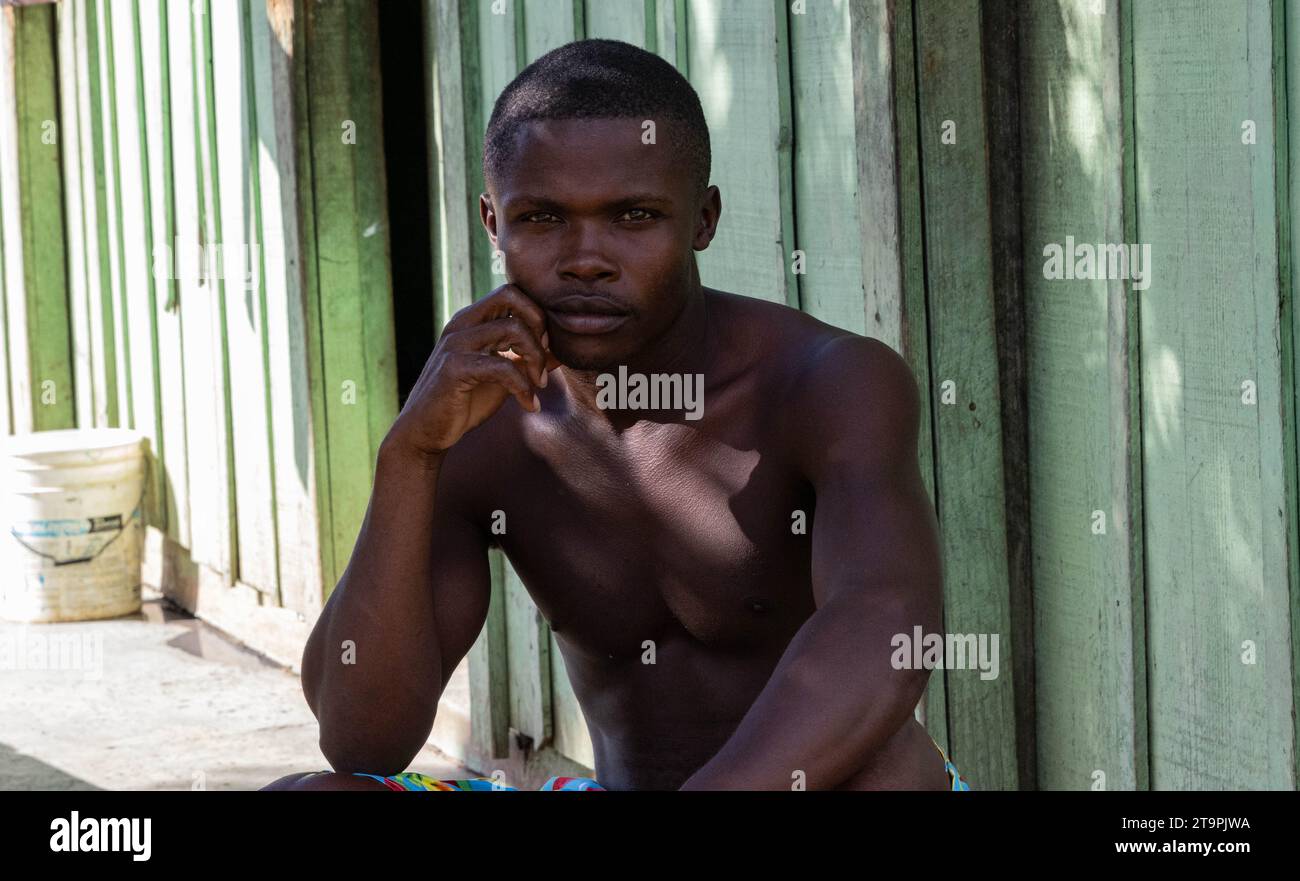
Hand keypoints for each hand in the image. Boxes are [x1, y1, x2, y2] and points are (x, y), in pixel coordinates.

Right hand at [386, 284, 559, 458]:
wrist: (427, 432)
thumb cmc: (465, 401)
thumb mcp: (503, 377)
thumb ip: (527, 361)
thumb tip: (560, 351)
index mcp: (472, 320)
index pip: (511, 292)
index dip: (536, 314)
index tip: (547, 347)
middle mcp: (462, 324)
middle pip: (511, 296)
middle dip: (539, 324)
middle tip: (544, 359)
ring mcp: (456, 344)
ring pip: (512, 329)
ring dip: (536, 359)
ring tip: (539, 386)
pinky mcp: (454, 368)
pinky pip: (502, 366)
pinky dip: (523, 387)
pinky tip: (529, 405)